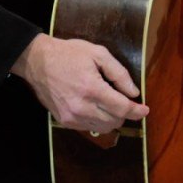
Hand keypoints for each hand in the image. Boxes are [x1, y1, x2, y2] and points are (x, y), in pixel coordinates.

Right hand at [10, 33, 147, 132]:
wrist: (37, 62)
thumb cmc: (69, 54)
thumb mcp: (98, 54)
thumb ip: (119, 73)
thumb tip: (134, 92)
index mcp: (92, 89)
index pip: (122, 108)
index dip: (137, 111)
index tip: (145, 110)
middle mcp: (82, 107)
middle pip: (114, 121)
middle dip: (124, 113)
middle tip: (124, 101)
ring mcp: (71, 117)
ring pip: (103, 128)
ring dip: (112, 119)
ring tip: (110, 103)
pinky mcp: (64, 121)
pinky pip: (89, 128)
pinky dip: (97, 121)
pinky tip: (96, 107)